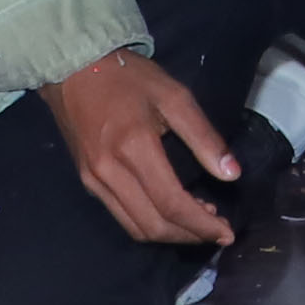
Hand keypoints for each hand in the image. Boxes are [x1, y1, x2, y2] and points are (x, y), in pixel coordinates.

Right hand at [42, 50, 245, 250]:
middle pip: (153, 224)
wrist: (73, 69)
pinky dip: (148, 223)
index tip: (227, 232)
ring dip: (170, 234)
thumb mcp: (174, 96)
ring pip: (135, 227)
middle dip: (189, 235)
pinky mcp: (87, 182)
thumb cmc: (129, 77)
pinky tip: (170, 212)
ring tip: (199, 224)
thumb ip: (204, 137)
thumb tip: (232, 174)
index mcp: (134, 147)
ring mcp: (94, 180)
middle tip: (218, 231)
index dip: (202, 225)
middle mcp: (109, 172)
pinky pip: (120, 215)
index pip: (172, 203)